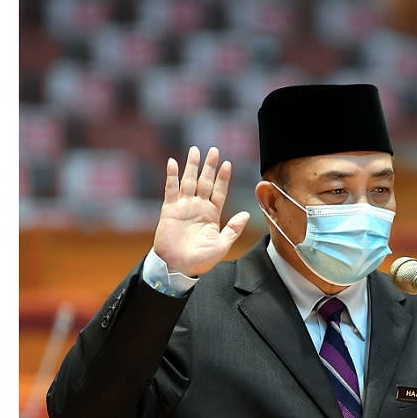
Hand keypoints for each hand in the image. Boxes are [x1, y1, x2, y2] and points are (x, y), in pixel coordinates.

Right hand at [153, 146, 250, 276]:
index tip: (227, 164)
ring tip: (195, 150)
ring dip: (192, 166)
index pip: (219, 191)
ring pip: (189, 182)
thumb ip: (233, 229)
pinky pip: (170, 190)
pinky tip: (172, 162)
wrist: (178, 267)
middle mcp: (198, 207)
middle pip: (205, 182)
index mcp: (212, 214)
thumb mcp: (222, 245)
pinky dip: (171, 176)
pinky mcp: (169, 210)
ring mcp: (184, 207)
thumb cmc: (201, 260)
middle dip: (209, 166)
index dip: (223, 178)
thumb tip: (247, 214)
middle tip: (213, 150)